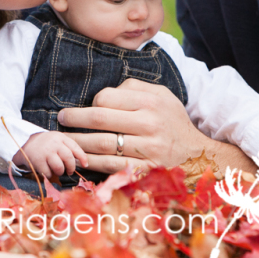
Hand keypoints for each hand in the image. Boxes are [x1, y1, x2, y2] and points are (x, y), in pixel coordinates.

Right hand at [12, 131, 87, 178]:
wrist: (24, 143)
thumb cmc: (45, 145)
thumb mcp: (56, 141)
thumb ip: (67, 148)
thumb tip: (82, 162)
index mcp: (60, 137)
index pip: (75, 147)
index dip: (82, 157)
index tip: (85, 165)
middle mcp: (54, 143)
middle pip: (68, 158)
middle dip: (71, 167)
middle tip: (69, 171)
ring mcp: (45, 152)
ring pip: (59, 167)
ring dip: (59, 172)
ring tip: (57, 170)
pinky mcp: (37, 161)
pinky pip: (48, 173)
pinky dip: (49, 175)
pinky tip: (46, 171)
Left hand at [58, 79, 255, 173]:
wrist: (197, 154)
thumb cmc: (172, 121)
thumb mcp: (162, 95)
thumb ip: (135, 87)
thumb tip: (104, 92)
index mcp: (150, 101)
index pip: (107, 98)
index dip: (90, 103)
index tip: (84, 108)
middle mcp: (149, 124)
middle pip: (99, 120)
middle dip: (74, 120)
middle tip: (61, 119)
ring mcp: (146, 149)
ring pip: (101, 144)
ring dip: (77, 142)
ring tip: (64, 139)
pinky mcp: (144, 170)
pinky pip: (110, 165)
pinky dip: (91, 162)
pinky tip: (80, 159)